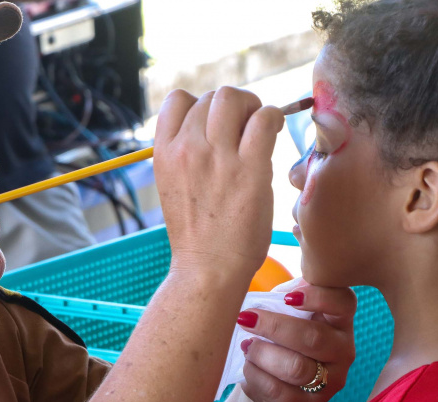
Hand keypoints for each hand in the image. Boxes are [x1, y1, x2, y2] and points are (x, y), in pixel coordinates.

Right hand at [154, 87, 283, 277]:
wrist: (207, 270)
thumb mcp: (174, 187)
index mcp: (164, 153)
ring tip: (260, 130)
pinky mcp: (249, 168)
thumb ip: (188, 155)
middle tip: (246, 128)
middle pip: (212, 96)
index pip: (177, 100)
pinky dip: (273, 119)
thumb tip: (219, 127)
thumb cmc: (197, 235)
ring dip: (253, 107)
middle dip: (234, 106)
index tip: (216, 125)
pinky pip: (265, 118)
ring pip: (236, 99)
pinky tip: (273, 135)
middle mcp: (187, 149)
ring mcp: (217, 157)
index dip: (201, 104)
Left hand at [237, 279, 356, 401]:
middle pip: (313, 338)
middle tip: (245, 319)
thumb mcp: (286, 307)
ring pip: (296, 368)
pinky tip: (248, 366)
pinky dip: (257, 376)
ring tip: (246, 345)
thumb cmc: (280, 331)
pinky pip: (280, 393)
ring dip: (263, 354)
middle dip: (273, 327)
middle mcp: (344, 350)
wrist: (273, 376)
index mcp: (340, 319)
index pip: (343, 303)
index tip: (288, 297)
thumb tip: (278, 292)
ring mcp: (332, 381)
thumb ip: (287, 294)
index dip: (318, 298)